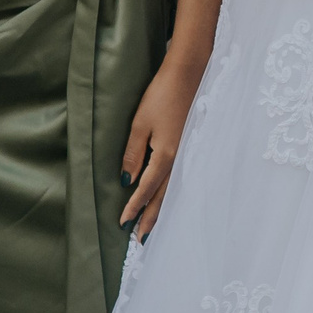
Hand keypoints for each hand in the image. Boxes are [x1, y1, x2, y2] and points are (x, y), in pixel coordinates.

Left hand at [118, 52, 207, 241]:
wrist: (189, 74)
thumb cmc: (162, 95)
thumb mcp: (140, 123)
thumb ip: (133, 153)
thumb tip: (126, 181)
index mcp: (165, 155)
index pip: (146, 189)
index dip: (134, 207)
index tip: (123, 223)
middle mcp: (179, 159)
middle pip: (163, 196)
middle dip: (151, 217)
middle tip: (140, 239)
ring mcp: (187, 152)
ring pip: (173, 189)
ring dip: (162, 209)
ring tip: (153, 226)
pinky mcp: (189, 145)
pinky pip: (179, 177)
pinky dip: (171, 193)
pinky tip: (168, 197)